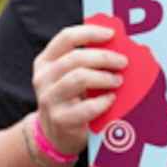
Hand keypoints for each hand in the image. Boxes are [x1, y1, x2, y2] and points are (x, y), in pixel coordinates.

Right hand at [32, 24, 127, 156]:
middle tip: (123, 62)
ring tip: (118, 80)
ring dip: (104, 77)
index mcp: (46, 61)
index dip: (90, 33)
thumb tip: (119, 45)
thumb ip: (86, 61)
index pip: (66, 38)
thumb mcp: (70, 76)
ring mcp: (49, 99)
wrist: (55, 134)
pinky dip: (103, 102)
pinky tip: (111, 99)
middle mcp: (44, 77)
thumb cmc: (70, 99)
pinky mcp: (60, 119)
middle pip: (75, 58)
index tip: (111, 34)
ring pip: (79, 78)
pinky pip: (86, 107)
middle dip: (104, 57)